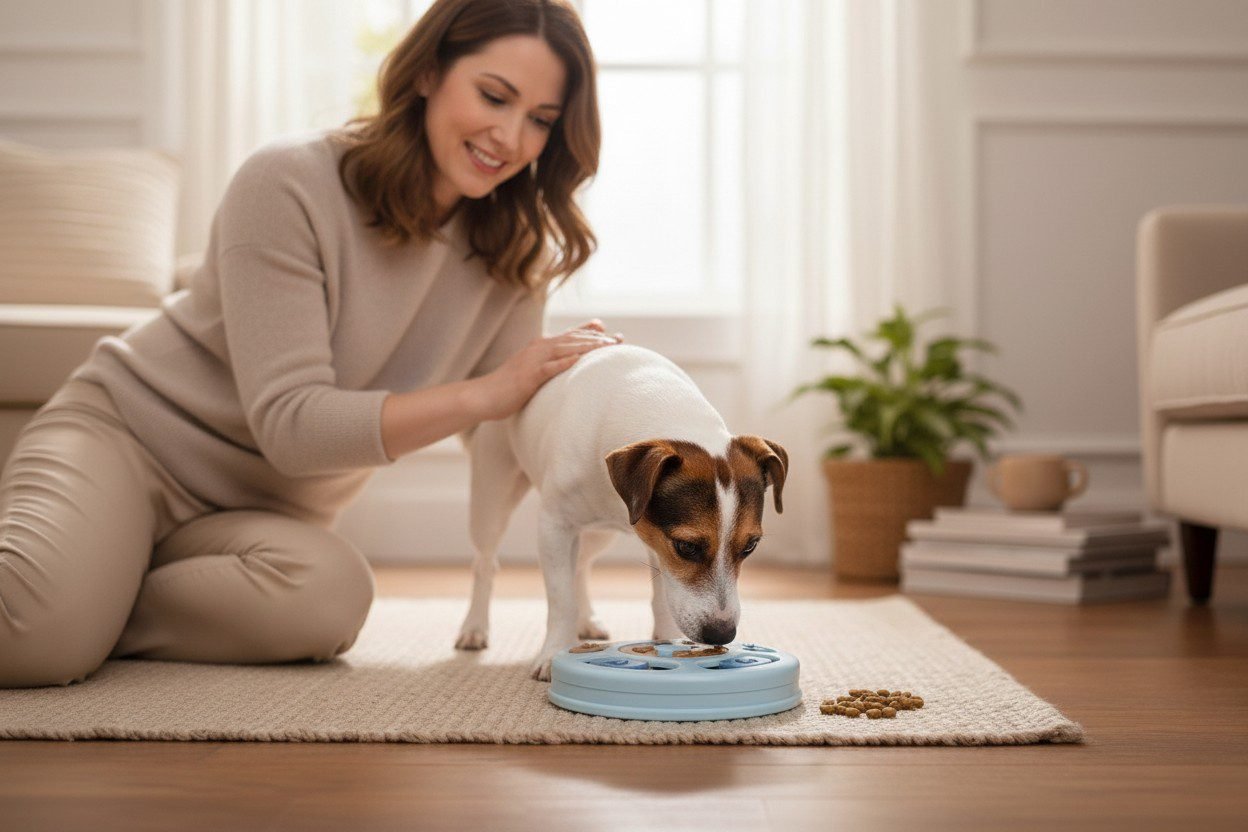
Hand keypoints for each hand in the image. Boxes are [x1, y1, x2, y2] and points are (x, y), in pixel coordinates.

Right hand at [478, 319, 622, 420]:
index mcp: (539, 347)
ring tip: (608, 347)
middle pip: (572, 339)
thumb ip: (545, 367)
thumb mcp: (530, 373)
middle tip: (618, 340)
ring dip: (588, 347)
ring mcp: (533, 361)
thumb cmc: (507, 388)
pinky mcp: (529, 376)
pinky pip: (550, 367)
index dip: (588, 331)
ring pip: (565, 349)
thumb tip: (562, 368)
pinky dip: (566, 362)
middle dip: (597, 339)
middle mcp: (538, 348)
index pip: (568, 335)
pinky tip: (580, 360)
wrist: (483, 396)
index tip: (606, 329)